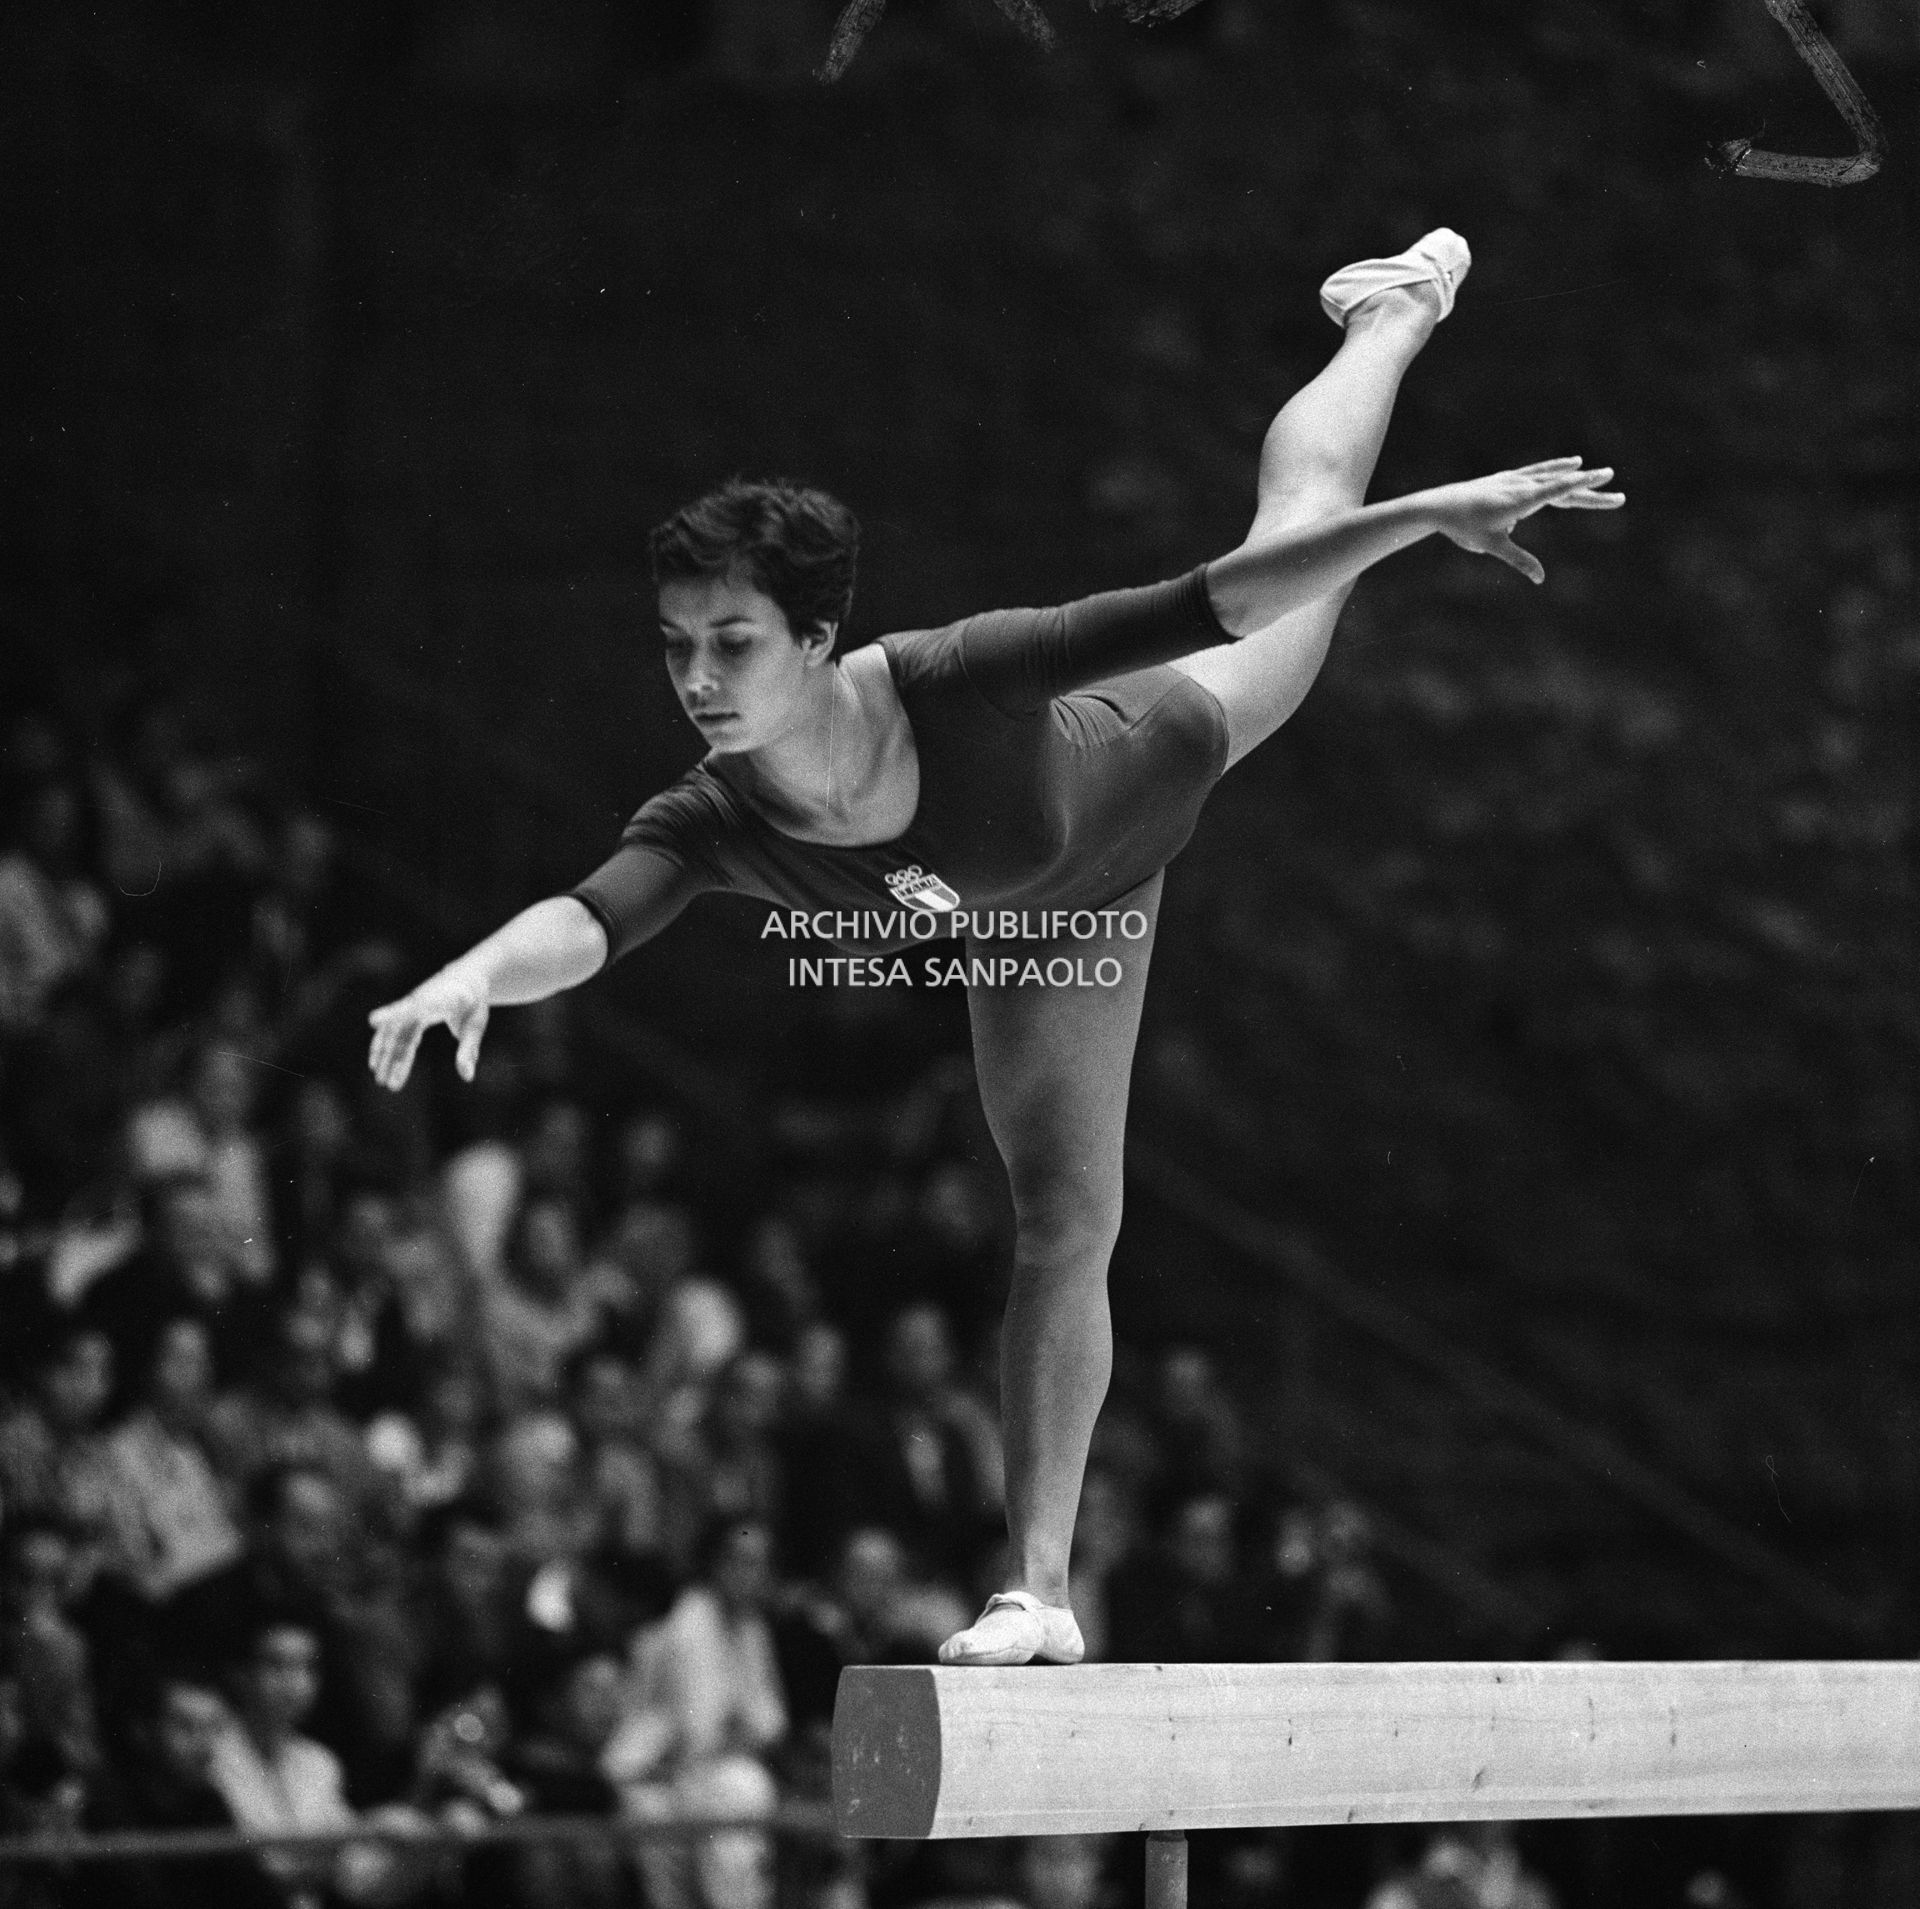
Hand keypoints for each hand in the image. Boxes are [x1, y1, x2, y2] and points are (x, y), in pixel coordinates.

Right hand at [367, 967, 489, 1089]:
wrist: (465, 978)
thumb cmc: (473, 1001)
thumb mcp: (475, 1024)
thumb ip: (468, 1049)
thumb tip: (467, 1078)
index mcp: (439, 999)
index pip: (414, 1007)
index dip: (393, 1013)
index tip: (373, 1021)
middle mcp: (419, 1002)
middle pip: (399, 1029)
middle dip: (391, 1056)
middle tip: (384, 1082)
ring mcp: (411, 1008)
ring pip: (395, 1034)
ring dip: (388, 1057)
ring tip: (382, 1082)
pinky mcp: (408, 1014)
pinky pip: (396, 1034)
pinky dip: (390, 1050)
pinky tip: (381, 1067)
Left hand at [1425, 457, 1623, 582]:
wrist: (1440, 505)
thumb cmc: (1464, 526)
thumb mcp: (1493, 545)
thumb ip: (1519, 560)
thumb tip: (1540, 579)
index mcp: (1522, 499)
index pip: (1561, 490)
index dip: (1585, 484)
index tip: (1606, 477)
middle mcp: (1522, 485)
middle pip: (1564, 486)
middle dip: (1591, 491)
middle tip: (1619, 496)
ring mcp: (1515, 479)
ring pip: (1553, 476)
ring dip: (1576, 475)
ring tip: (1596, 473)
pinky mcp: (1508, 478)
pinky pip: (1538, 472)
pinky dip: (1555, 468)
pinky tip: (1566, 464)